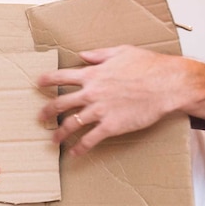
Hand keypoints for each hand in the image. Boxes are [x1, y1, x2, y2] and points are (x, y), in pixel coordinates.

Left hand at [36, 45, 192, 155]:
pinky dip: (80, 148)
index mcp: (93, 74)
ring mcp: (100, 110)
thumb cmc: (148, 66)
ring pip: (71, 124)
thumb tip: (83, 55)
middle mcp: (91, 93)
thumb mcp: (121, 52)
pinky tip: (74, 153)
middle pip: (60, 103)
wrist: (167, 84)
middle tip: (40, 118)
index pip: (61, 77)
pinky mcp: (111, 126)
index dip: (46, 80)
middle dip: (47, 112)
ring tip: (53, 140)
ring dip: (59, 133)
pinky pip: (89, 140)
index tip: (37, 84)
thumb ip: (99, 54)